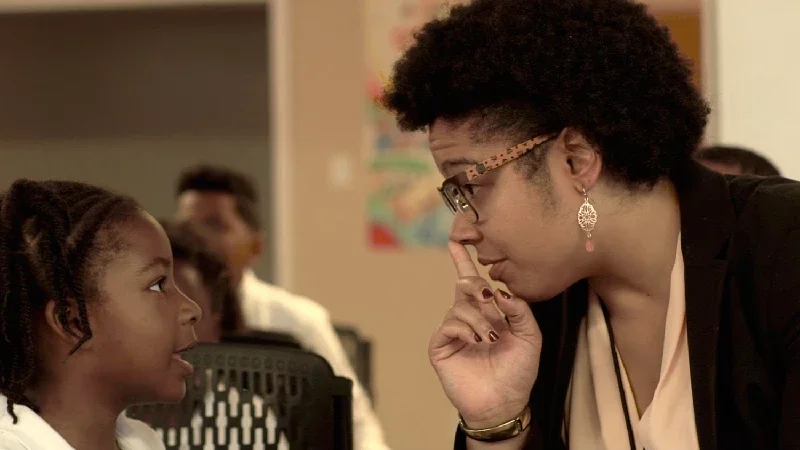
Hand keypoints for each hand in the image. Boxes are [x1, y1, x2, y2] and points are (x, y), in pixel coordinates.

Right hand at [429, 242, 542, 428]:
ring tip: (489, 337)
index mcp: (488, 312)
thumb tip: (501, 292)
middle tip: (489, 298)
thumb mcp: (530, 336)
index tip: (456, 240)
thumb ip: (520, 310)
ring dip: (478, 318)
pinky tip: (476, 341)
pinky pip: (448, 324)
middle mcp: (468, 317)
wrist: (504, 402)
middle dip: (476, 286)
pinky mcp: (441, 346)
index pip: (473, 281)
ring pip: (458, 306)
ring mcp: (453, 331)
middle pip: (464, 285)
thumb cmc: (518, 372)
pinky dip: (464, 328)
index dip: (463, 260)